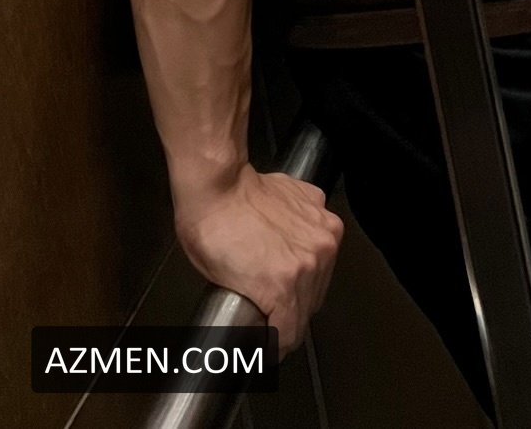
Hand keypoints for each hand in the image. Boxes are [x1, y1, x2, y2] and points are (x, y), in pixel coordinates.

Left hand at [175, 164, 342, 353]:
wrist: (216, 184)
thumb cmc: (210, 228)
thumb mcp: (222, 284)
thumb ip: (252, 308)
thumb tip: (257, 327)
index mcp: (284, 285)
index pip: (291, 333)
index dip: (277, 346)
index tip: (271, 346)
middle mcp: (311, 260)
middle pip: (310, 306)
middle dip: (291, 314)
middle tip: (273, 311)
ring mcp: (320, 232)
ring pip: (321, 275)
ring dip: (304, 282)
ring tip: (279, 276)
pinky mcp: (320, 209)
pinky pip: (321, 241)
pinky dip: (307, 248)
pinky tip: (287, 245)